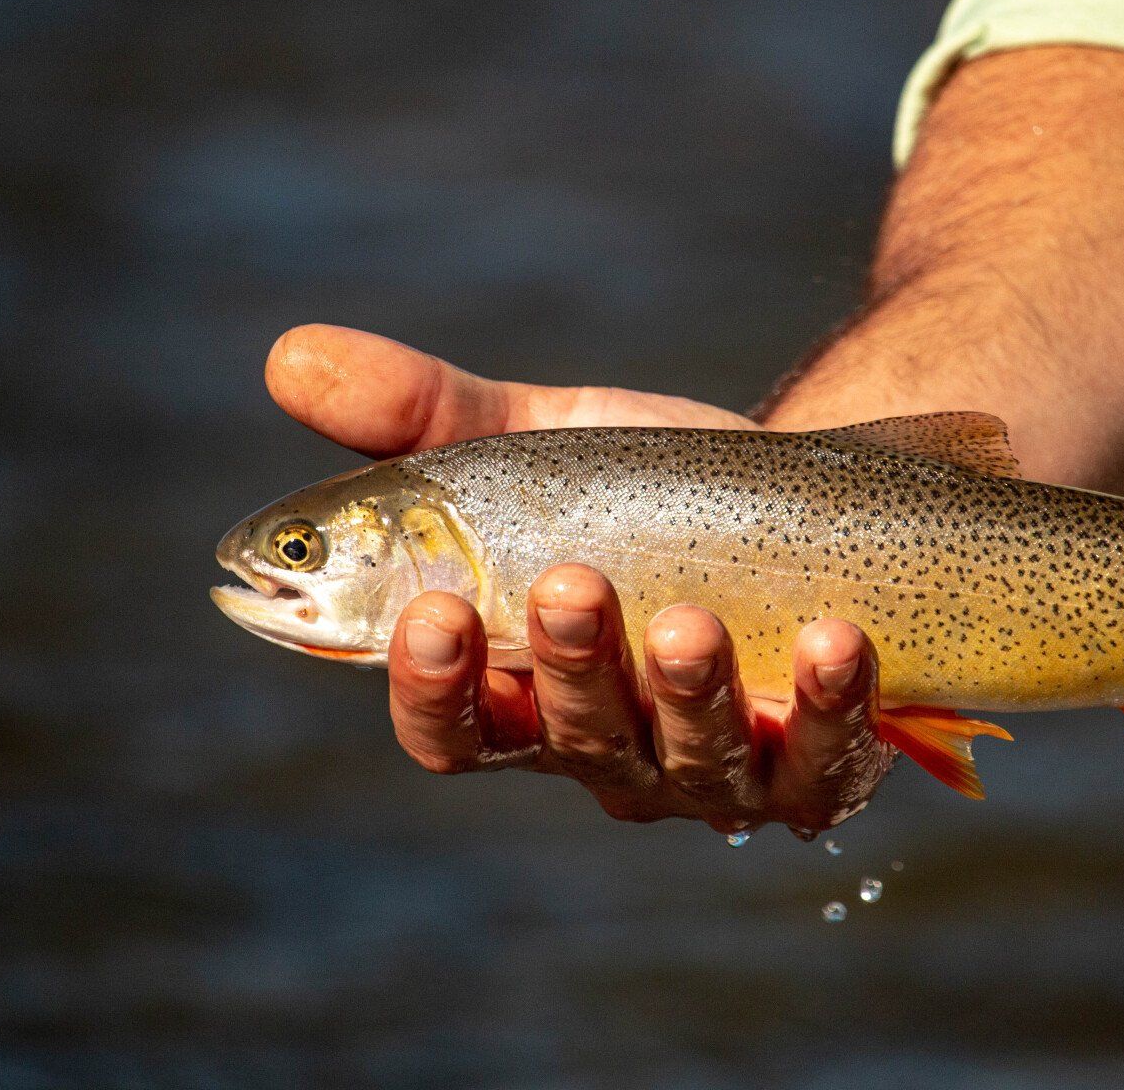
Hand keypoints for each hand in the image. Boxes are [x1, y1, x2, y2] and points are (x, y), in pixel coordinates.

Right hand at [265, 324, 894, 832]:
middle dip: (567, 669)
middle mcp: (606, 748)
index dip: (430, 690)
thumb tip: (287, 357)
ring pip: (690, 762)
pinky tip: (835, 636)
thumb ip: (424, 417)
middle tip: (571, 584)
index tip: (429, 614)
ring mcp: (716, 766)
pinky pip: (824, 760)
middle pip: (568, 741)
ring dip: (686, 694)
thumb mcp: (537, 441)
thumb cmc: (647, 487)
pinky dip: (829, 702)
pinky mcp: (820, 763)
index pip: (449, 730)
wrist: (811, 496)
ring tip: (689, 618)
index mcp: (516, 689)